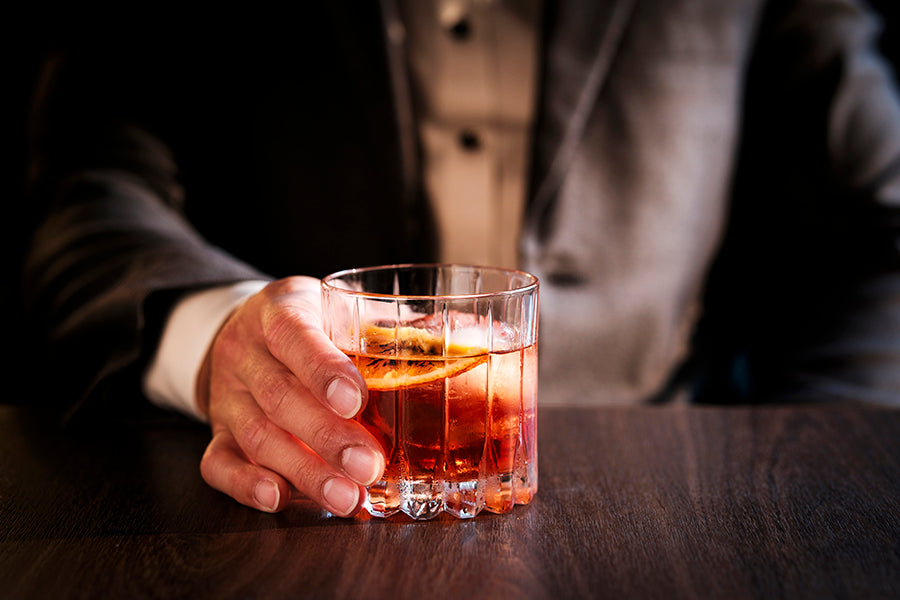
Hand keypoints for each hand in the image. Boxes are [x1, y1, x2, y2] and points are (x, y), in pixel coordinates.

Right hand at [195, 276, 384, 515]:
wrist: (246, 331)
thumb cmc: (314, 322)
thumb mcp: (342, 307)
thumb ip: (391, 326)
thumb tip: (476, 339)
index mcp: (280, 310)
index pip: (294, 334)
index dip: (322, 369)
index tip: (356, 401)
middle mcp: (246, 351)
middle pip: (279, 396)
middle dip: (326, 437)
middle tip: (368, 466)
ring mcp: (228, 394)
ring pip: (256, 435)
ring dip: (303, 471)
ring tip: (347, 498)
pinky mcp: (217, 430)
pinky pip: (219, 461)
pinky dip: (245, 485)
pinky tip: (280, 500)